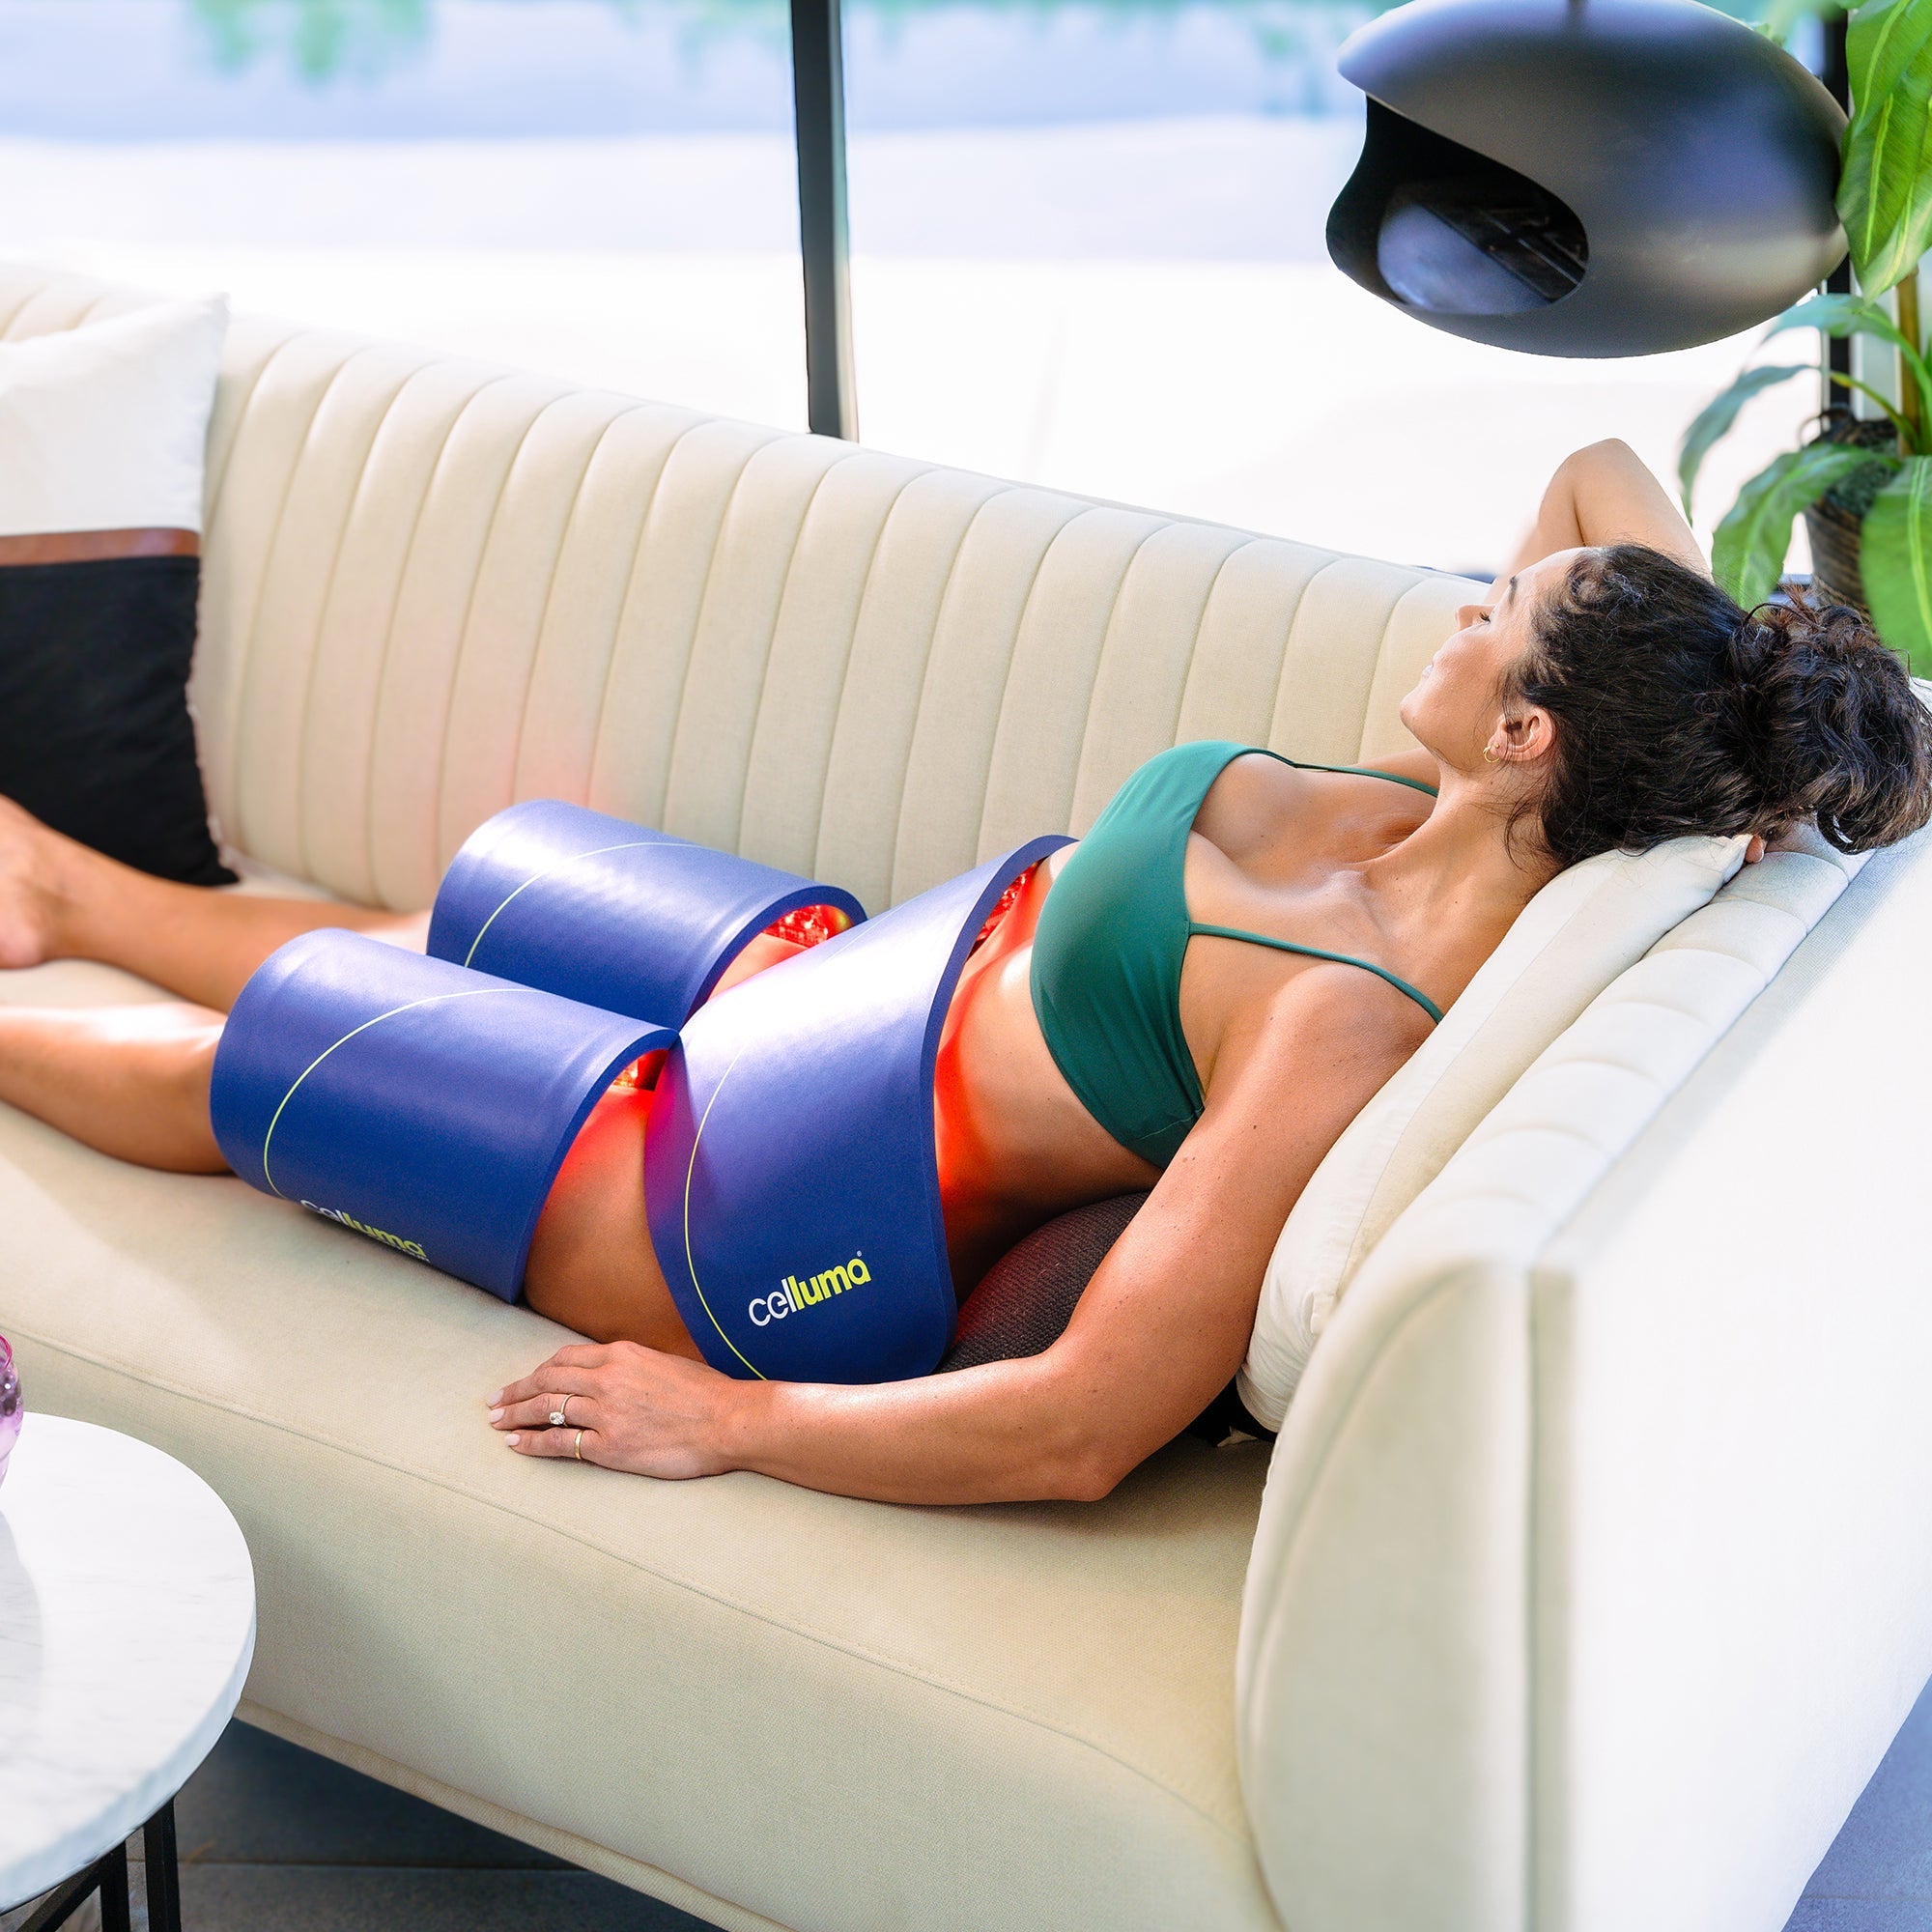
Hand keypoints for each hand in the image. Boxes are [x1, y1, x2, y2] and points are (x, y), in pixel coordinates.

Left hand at [487, 1341, 740, 1478]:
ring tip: (495, 1422)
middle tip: (493, 1401)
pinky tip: (515, 1443)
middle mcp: (607, 1378)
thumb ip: (633, 1366)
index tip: (525, 1381)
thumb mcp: (665, 1363)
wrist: (729, 1420)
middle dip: (515, 1392)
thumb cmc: (706, 1394)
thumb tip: (615, 1374)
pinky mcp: (610, 1445)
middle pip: (546, 1381)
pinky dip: (532, 1441)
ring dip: (515, 1415)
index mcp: (621, 1355)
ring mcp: (606, 1412)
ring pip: (546, 1408)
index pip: (564, 1359)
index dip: (538, 1371)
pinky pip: (560, 1441)